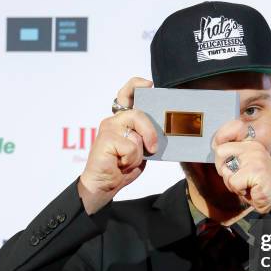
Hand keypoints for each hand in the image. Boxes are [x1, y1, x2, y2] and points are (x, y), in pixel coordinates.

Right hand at [78, 77, 156, 214]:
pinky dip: (131, 160)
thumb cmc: (122, 167)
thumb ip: (147, 137)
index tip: (148, 84)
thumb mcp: (141, 149)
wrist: (104, 185)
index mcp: (123, 120)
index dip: (136, 85)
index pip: (126, 94)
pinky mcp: (105, 139)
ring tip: (128, 161)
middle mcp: (114, 120)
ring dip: (138, 153)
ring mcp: (108, 128)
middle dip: (150, 133)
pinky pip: (131, 147)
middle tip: (152, 148)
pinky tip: (120, 164)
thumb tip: (166, 129)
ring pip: (136, 133)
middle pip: (139, 114)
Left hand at [212, 120, 270, 213]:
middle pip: (220, 152)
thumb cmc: (258, 185)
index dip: (220, 158)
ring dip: (232, 184)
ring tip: (246, 185)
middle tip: (235, 179)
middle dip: (222, 169)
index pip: (223, 142)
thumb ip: (232, 158)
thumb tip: (215, 149)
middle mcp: (253, 147)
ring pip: (226, 171)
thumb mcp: (244, 166)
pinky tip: (251, 189)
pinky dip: (239, 191)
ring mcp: (255, 157)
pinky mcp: (256, 170)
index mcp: (250, 144)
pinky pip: (234, 183)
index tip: (229, 168)